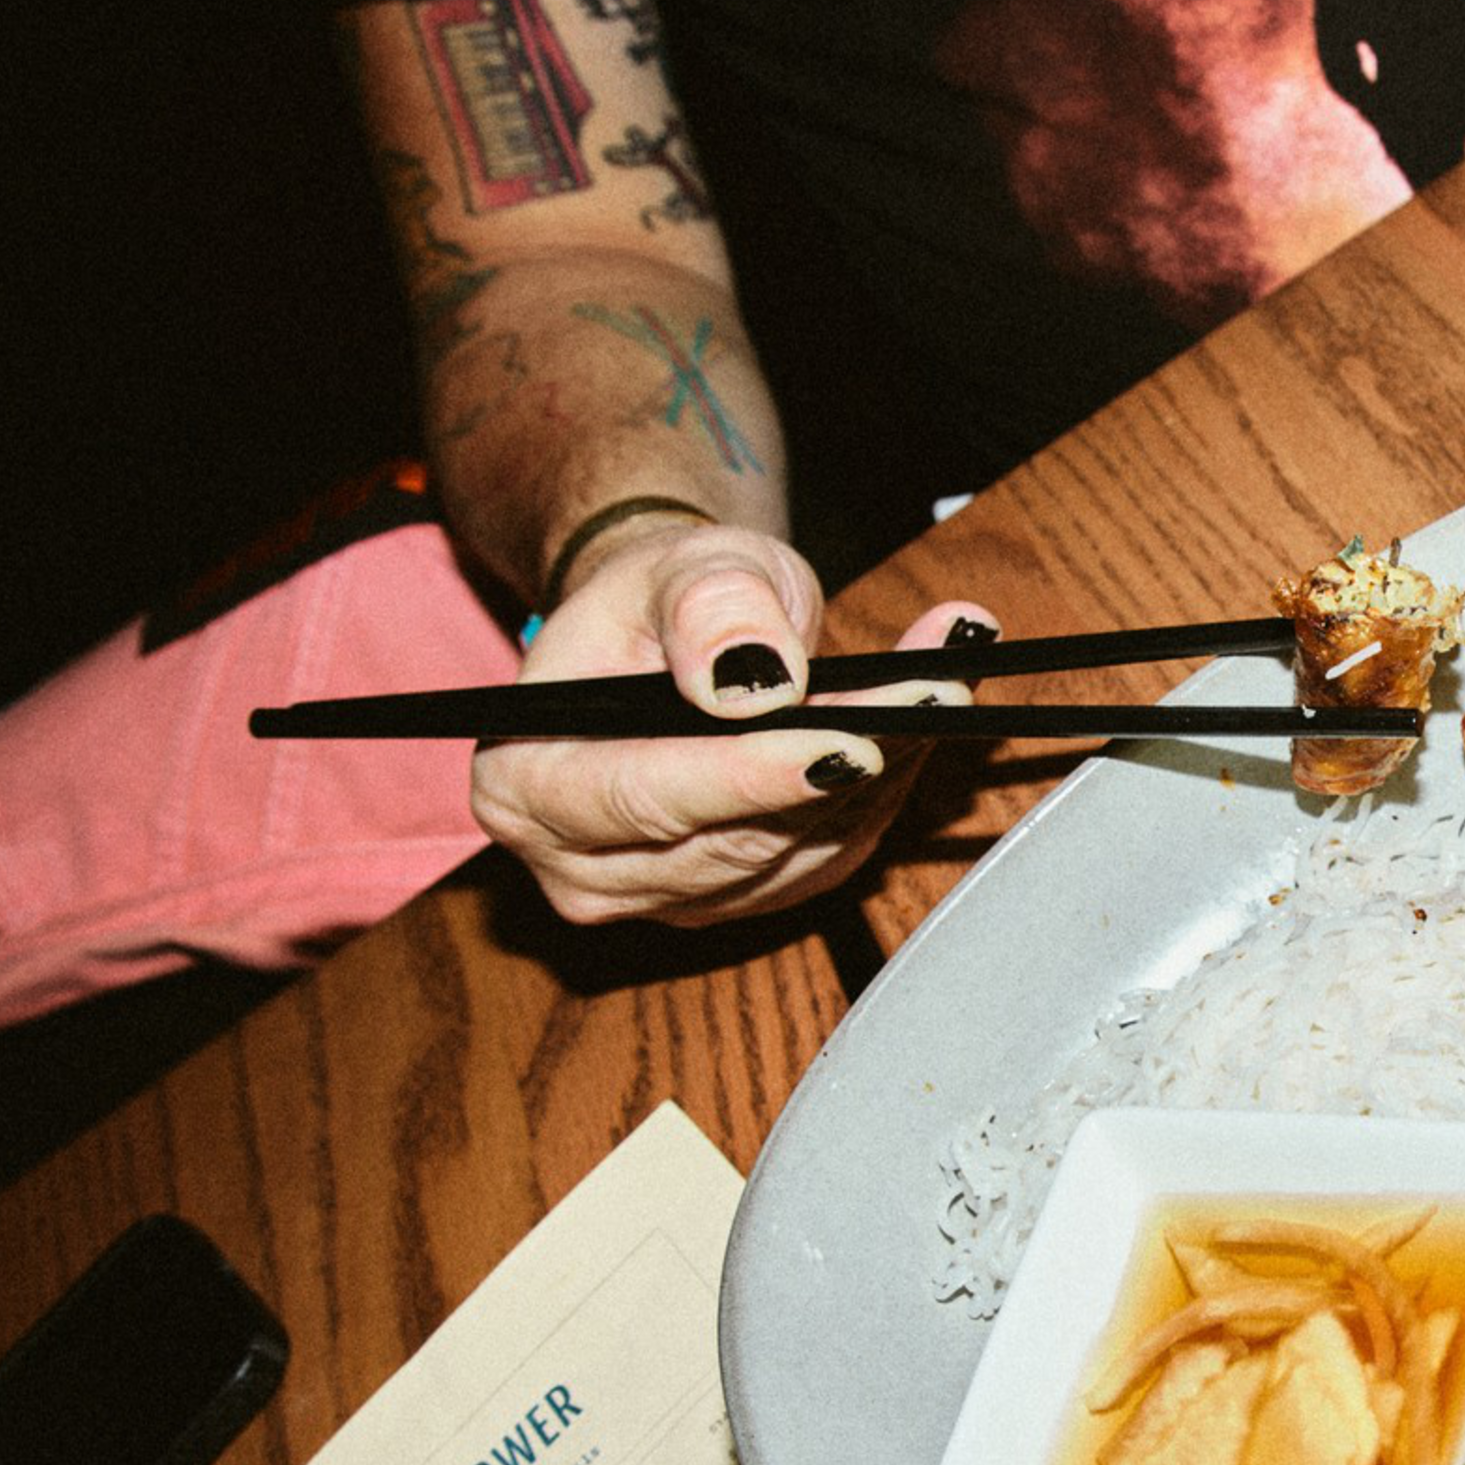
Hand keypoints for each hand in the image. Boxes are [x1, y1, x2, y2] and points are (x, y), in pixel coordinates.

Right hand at [467, 510, 984, 923]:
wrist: (665, 637)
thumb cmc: (658, 599)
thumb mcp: (677, 564)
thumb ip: (708, 606)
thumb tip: (751, 677)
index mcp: (526, 787)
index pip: (646, 798)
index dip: (750, 775)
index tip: (846, 740)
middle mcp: (583, 867)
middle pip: (734, 836)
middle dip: (843, 765)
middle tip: (935, 693)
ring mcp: (666, 897)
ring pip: (796, 852)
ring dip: (880, 774)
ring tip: (939, 687)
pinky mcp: (738, 900)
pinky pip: (827, 858)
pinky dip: (880, 793)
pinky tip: (916, 726)